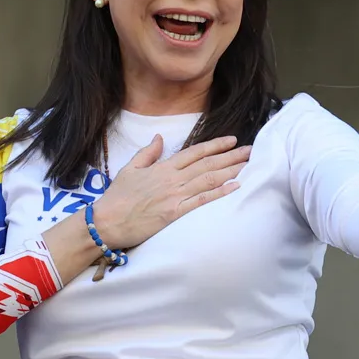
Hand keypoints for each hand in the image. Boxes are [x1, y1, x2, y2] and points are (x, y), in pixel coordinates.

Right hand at [92, 135, 251, 248]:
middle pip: (207, 164)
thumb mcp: (130, 168)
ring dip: (231, 171)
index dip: (215, 145)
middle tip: (251, 150)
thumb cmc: (117, 197)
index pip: (195, 152)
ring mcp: (175, 195)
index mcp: (163, 167)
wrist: (107, 221)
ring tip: (248, 164)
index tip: (232, 140)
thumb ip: (148, 152)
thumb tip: (160, 137)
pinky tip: (236, 186)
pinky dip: (220, 192)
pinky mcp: (175, 213)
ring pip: (209, 179)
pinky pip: (202, 201)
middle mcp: (172, 179)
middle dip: (231, 156)